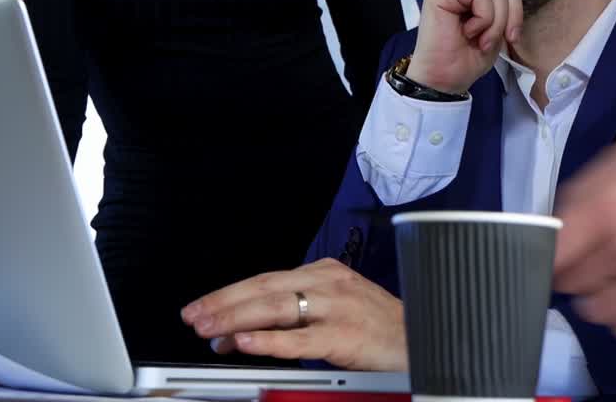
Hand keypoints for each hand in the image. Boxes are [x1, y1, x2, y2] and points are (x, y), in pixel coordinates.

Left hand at [180, 259, 405, 369]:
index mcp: (323, 273)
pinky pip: (301, 338)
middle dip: (225, 303)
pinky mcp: (345, 335)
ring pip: (277, 307)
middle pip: (266, 288)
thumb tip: (238, 336)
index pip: (266, 279)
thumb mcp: (332, 312)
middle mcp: (328, 283)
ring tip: (210, 330)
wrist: (421, 338)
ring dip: (237, 319)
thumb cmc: (376, 326)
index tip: (200, 307)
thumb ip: (290, 320)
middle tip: (194, 317)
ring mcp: (337, 307)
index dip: (229, 293)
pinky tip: (247, 342)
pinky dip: (270, 339)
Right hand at [407, 0, 522, 94]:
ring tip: (481, 40)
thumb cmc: (469, 55)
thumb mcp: (498, 23)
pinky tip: (469, 33)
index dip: (515, 1)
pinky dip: (484, 19)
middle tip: (497, 39)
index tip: (511, 33)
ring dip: (496, 22)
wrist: (445, 80)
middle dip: (510, 13)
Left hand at [553, 127, 615, 343]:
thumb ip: (586, 189)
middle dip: (575, 273)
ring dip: (599, 299)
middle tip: (590, 261)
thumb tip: (557, 221)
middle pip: (573, 285)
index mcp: (609, 206)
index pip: (553, 252)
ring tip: (614, 280)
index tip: (551, 255)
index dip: (545, 255)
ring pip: (599, 314)